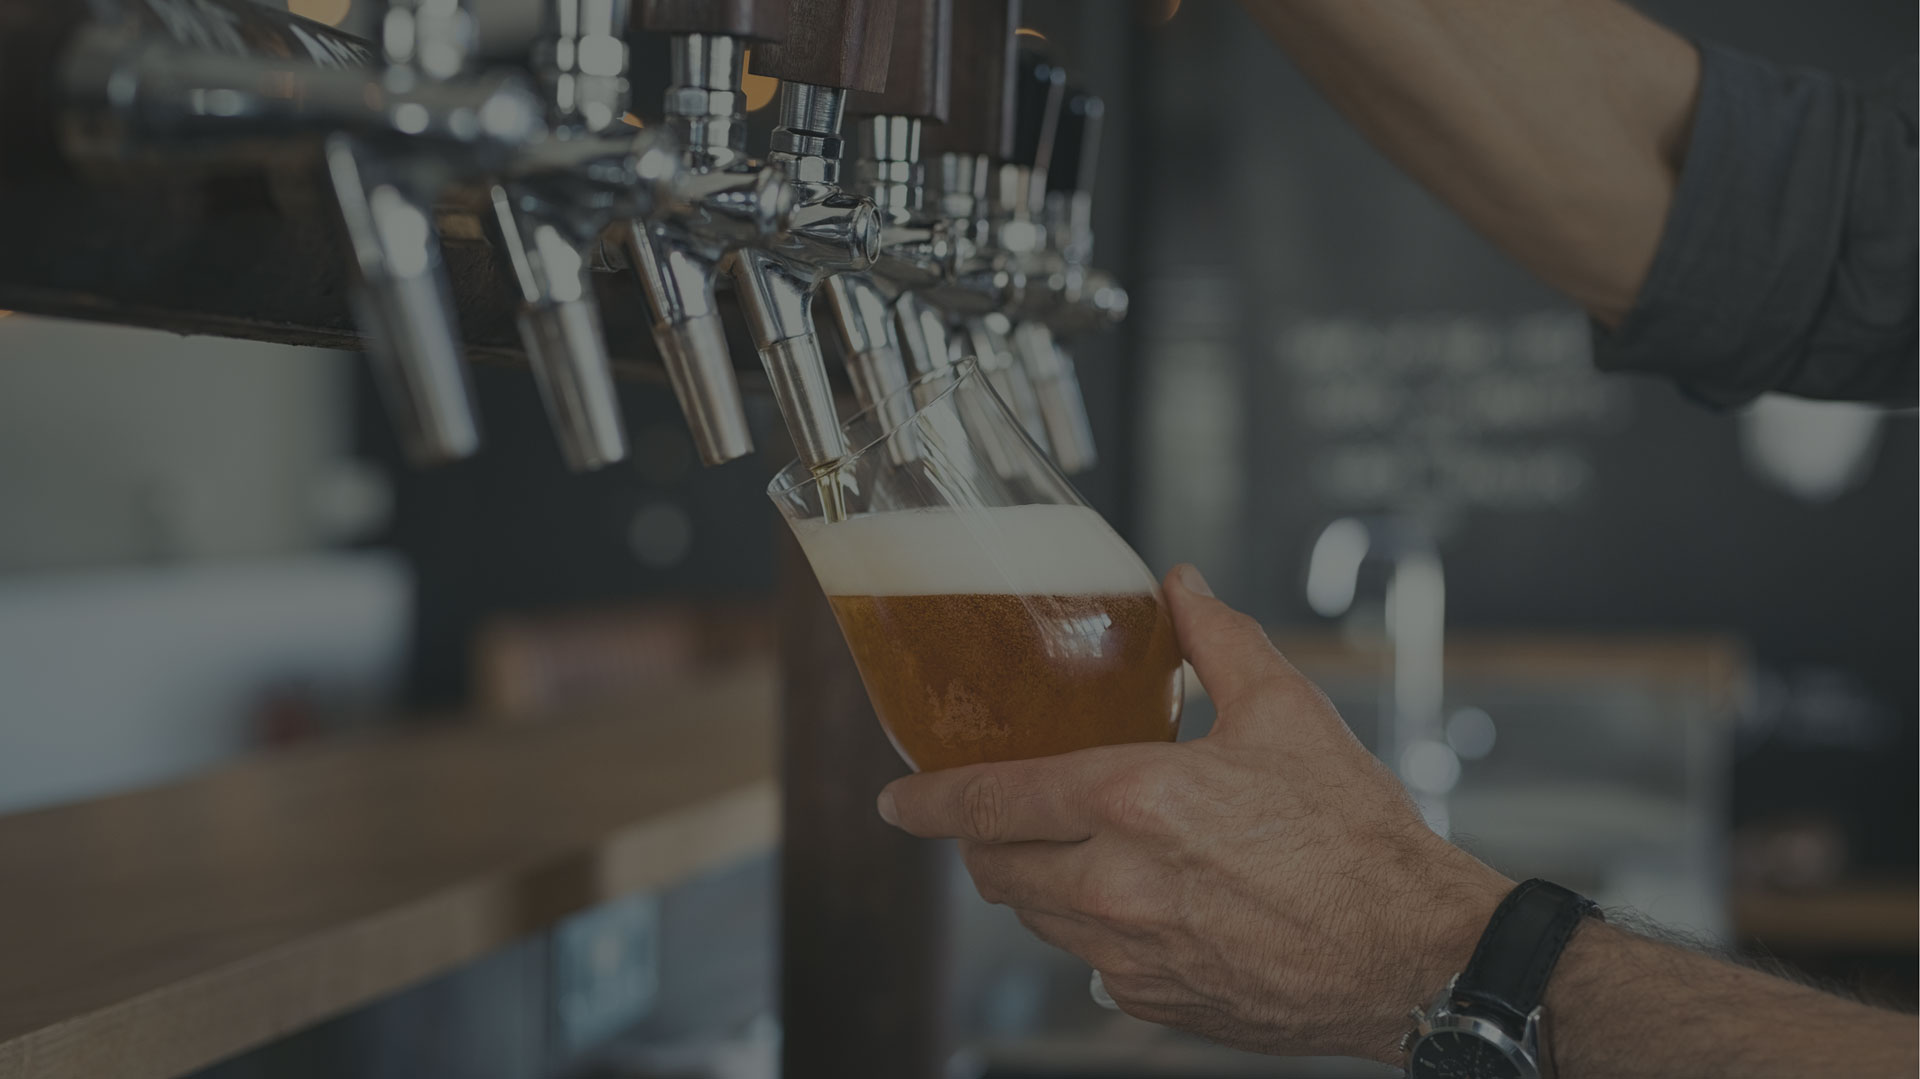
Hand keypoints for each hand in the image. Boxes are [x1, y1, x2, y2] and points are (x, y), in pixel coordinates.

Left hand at [877, 564, 1513, 1062]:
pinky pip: (1088, 964)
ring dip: (1036, 881)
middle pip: (995, 867)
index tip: (896, 800)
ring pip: (1036, 918)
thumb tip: (1180, 586)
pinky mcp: (1154, 1004)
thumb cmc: (1358, 837)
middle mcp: (1116, 885)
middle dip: (981, 840)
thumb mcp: (1287, 712)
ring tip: (1077, 848)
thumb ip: (1217, 640)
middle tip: (997, 815)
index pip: (990, 801)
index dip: (928, 800)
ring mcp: (1130, 956)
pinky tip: (1139, 901)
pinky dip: (1092, 929)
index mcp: (1135, 801)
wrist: (1414, 953)